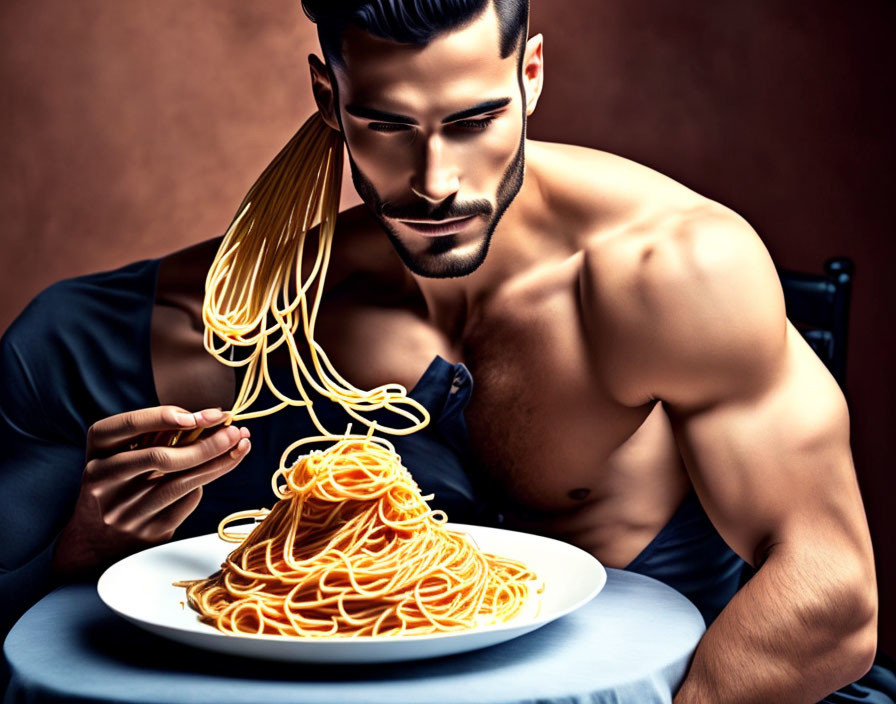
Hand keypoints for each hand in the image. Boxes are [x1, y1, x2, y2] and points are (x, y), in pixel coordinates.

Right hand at [52, 406, 250, 577]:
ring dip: (217, 462)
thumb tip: (212, 417)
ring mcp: (125, 510)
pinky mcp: (147, 531)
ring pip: (180, 482)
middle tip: (236, 432)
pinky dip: (203, 483)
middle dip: (206, 443)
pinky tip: (215, 471)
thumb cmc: (121, 480)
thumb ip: (158, 434)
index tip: (203, 414)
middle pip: (161, 457)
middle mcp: (104, 481)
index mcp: (97, 452)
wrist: (96, 539)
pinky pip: (186, 502)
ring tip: (241, 447)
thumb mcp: (123, 452)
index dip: (166, 416)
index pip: (130, 425)